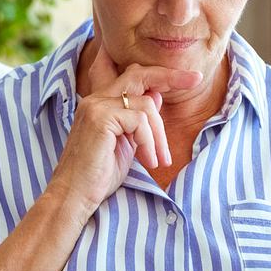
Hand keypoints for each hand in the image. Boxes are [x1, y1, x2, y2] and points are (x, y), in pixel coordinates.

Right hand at [47, 45, 200, 213]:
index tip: (191, 78)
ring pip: (146, 105)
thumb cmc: (98, 176)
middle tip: (196, 80)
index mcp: (101, 103)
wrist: (74, 196)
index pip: (132, 76)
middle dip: (171, 76)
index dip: (161, 74)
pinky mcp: (100, 118)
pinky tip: (148, 161)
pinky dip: (149, 142)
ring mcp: (96, 106)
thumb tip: (156, 96)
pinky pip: (139, 120)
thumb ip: (138, 120)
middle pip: (140, 75)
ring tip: (158, 160)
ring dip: (159, 135)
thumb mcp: (127, 144)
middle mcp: (96, 99)